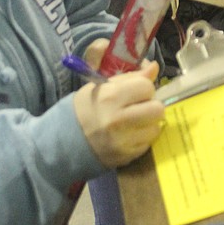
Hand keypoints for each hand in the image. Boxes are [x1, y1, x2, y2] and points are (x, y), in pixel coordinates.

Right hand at [72, 41, 164, 167]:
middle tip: (141, 106)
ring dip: (148, 123)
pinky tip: (129, 134)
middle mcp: (118, 119)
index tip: (136, 91)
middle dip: (151, 105)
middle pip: (157, 109)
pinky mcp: (126, 156)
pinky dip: (142, 137)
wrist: (66, 140)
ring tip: (134, 121)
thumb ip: (130, 77)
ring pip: (156, 127)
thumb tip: (154, 68)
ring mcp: (123, 141)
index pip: (147, 87)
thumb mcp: (102, 86)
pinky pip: (147, 143)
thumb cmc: (86, 107)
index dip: (144, 88)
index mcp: (111, 97)